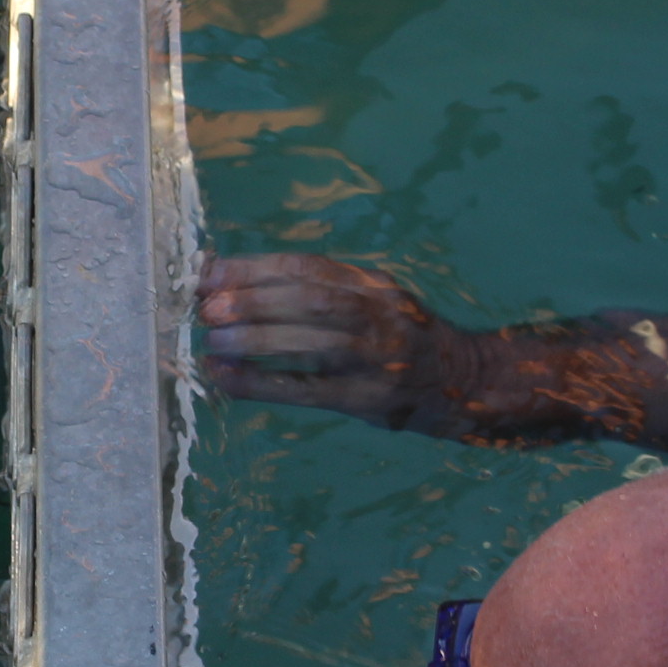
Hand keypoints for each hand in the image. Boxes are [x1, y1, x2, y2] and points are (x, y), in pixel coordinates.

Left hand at [195, 253, 473, 430]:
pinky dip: (262, 384)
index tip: (210, 272)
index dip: (255, 267)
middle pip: (311, 299)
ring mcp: (374, 358)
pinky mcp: (366, 399)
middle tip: (208, 307)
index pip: (308, 267)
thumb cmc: (397, 337)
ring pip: (312, 342)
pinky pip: (307, 391)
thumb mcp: (371, 299)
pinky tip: (227, 377)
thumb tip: (234, 278)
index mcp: (372, 284)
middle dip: (254, 300)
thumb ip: (316, 287)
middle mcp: (377, 315)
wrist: (460, 381)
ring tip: (213, 339)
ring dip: (256, 339)